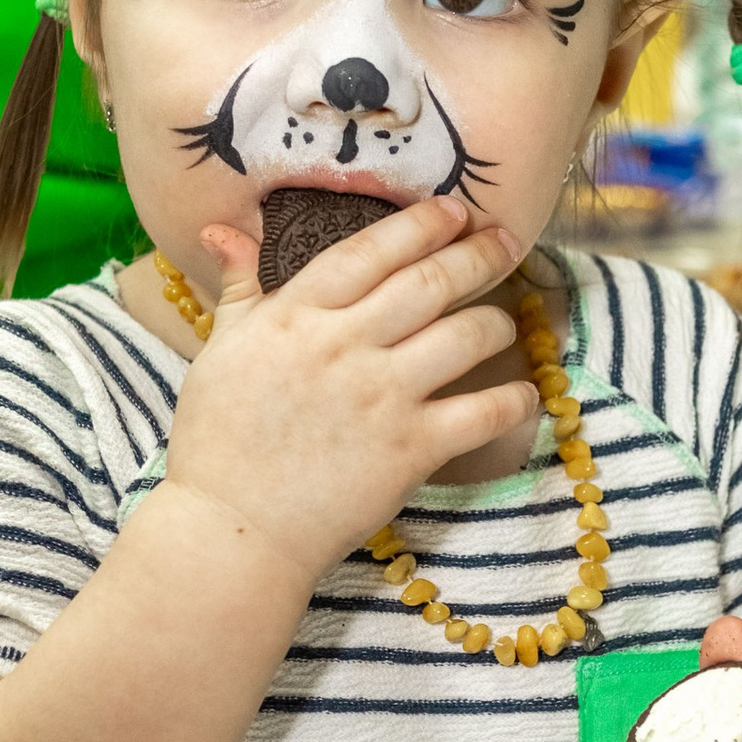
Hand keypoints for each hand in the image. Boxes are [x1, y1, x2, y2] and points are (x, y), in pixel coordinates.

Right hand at [162, 199, 540, 596]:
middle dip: (478, 254)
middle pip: (431, 282)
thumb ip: (239, 288)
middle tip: (505, 240)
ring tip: (506, 320)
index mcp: (296, 315)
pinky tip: (524, 393)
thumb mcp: (219, 352)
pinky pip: (484, 412)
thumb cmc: (217, 443)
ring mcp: (383, 396)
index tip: (453, 212)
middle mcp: (345, 345)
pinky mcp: (411, 449)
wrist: (233, 530)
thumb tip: (226, 231)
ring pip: (466, 336)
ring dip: (498, 321)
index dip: (421, 225)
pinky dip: (514, 399)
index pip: (372, 250)